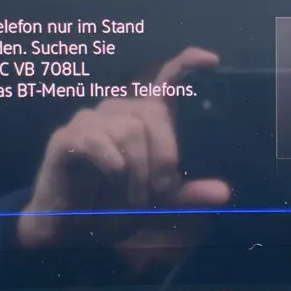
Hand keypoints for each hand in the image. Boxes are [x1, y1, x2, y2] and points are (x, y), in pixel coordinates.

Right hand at [18, 47, 230, 247]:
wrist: (70, 229)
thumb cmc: (113, 205)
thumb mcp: (159, 202)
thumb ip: (188, 194)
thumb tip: (224, 192)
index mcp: (141, 118)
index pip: (165, 80)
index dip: (186, 64)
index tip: (212, 60)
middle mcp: (117, 111)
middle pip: (152, 112)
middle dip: (164, 155)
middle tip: (160, 191)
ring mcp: (90, 121)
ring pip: (130, 130)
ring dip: (138, 170)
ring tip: (133, 198)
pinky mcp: (66, 138)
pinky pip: (98, 141)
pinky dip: (113, 166)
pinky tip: (114, 180)